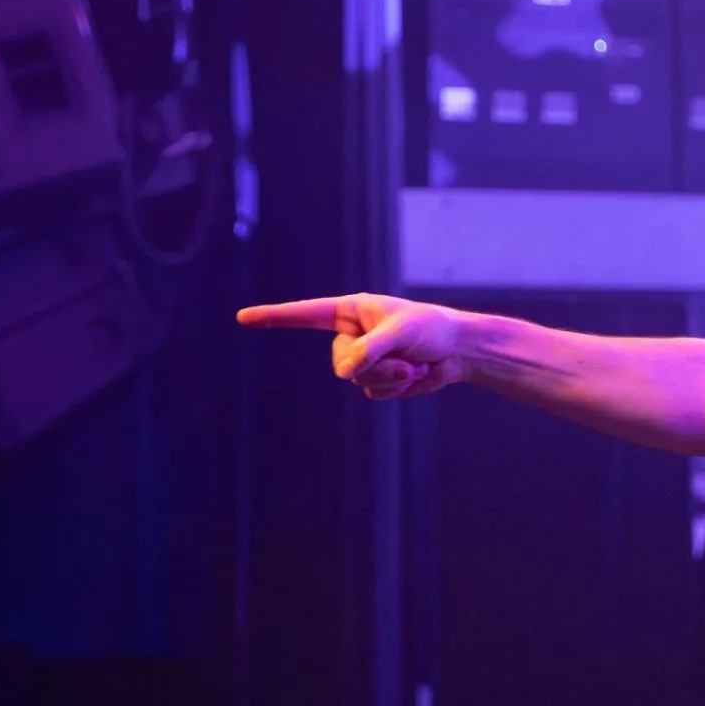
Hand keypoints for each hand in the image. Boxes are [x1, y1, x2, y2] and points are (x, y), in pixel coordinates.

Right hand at [237, 293, 469, 400]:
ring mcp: (363, 359)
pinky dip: (398, 388)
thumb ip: (370, 349)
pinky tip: (416, 374)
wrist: (460, 351)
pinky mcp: (378, 380)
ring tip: (414, 364)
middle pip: (340, 362)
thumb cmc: (432, 329)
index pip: (305, 315)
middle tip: (406, 356)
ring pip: (358, 381)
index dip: (274, 317)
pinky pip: (374, 394)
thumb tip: (345, 371)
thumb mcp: (401, 332)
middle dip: (376, 365)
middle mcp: (352, 335)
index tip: (244, 317)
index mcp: (351, 311)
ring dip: (391, 377)